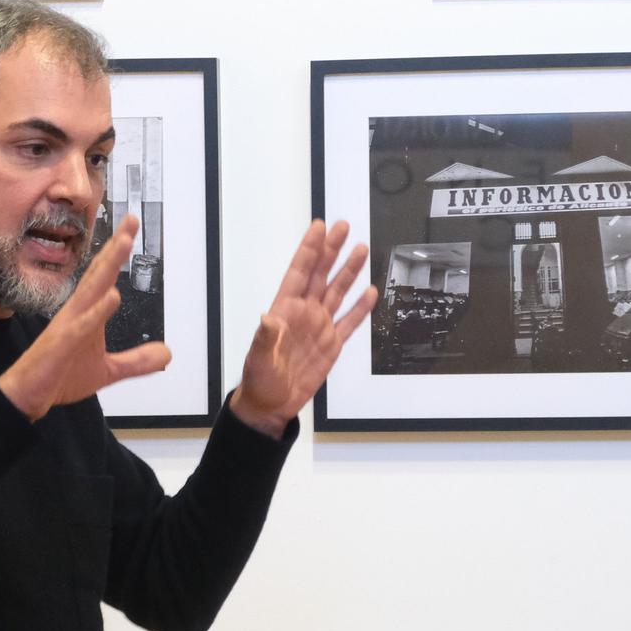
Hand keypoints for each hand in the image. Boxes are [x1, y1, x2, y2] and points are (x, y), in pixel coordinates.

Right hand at [0, 215, 171, 420]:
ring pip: (90, 290)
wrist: (29, 396)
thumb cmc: (60, 376)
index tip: (131, 228)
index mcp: (86, 313)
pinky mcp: (62, 344)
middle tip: (132, 221)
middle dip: (116, 247)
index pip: (104, 277)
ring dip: (107, 266)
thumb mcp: (107, 370)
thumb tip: (166, 354)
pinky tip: (112, 297)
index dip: (118, 252)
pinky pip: (82, 325)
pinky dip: (97, 311)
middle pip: (99, 273)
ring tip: (123, 243)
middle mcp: (76, 312)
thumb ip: (136, 361)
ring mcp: (68, 326)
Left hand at [230, 220, 376, 436]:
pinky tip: (370, 292)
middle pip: (321, 275)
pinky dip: (360, 308)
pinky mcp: (331, 345)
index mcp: (285, 311)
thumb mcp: (259, 359)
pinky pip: (349, 322)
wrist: (272, 404)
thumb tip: (268, 318)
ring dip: (349, 272)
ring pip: (338, 293)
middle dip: (332, 250)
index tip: (319, 227)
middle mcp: (304, 314)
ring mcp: (319, 327)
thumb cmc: (259, 380)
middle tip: (343, 226)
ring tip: (361, 249)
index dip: (309, 250)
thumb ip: (265, 338)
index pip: (299, 273)